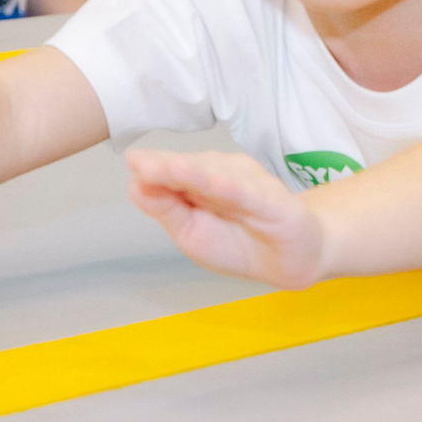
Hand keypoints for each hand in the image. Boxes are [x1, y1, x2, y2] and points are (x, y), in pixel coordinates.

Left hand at [125, 147, 326, 287]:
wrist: (288, 260)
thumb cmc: (237, 243)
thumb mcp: (191, 233)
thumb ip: (166, 209)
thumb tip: (135, 185)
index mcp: (196, 183)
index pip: (171, 172)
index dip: (154, 167)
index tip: (134, 162)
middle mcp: (221, 175)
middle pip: (192, 169)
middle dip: (168, 166)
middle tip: (142, 163)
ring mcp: (247, 185)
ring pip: (219, 176)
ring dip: (196, 172)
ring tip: (173, 168)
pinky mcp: (272, 201)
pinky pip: (251, 194)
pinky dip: (235, 190)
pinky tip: (219, 186)